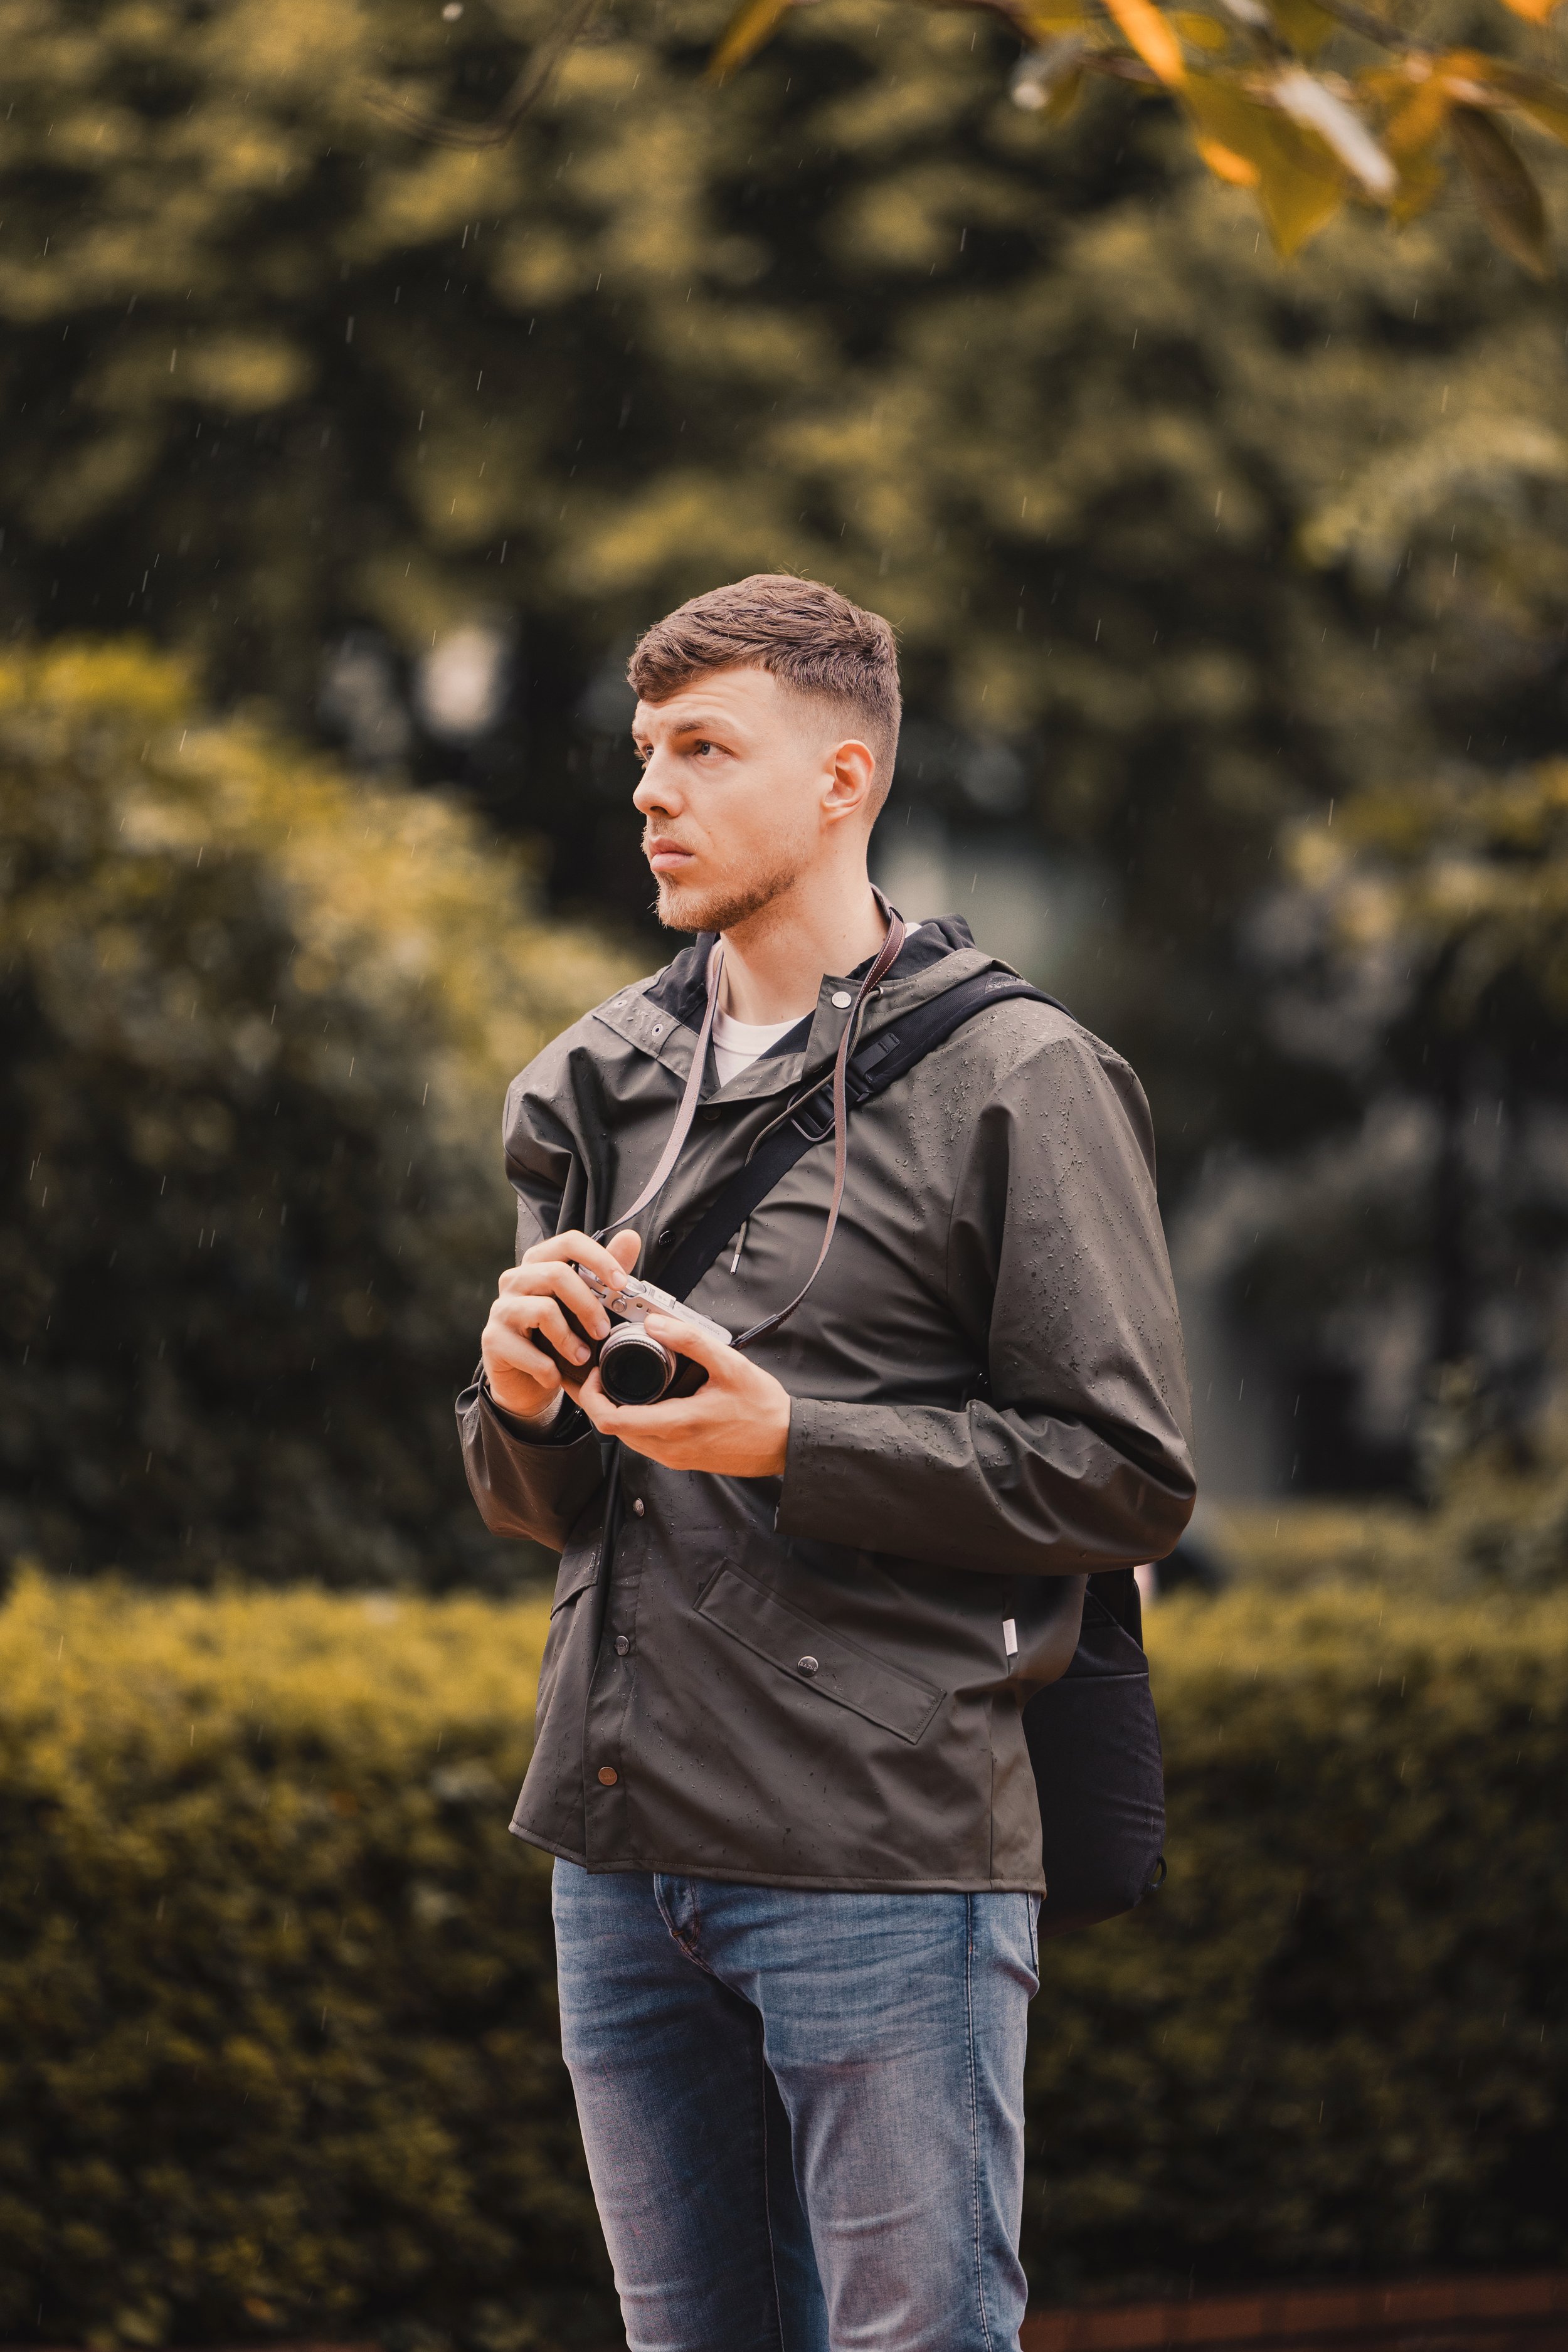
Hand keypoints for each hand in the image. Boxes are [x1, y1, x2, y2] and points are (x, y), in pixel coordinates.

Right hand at [481, 1227, 642, 1418]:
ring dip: (570, 1340)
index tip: (621, 1284)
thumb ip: (603, 1275)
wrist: (525, 1382)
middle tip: (604, 1331)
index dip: (599, 1258)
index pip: (569, 1242)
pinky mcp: (493, 1339)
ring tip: (582, 1358)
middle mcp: (515, 1279)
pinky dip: (549, 1368)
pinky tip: (554, 1376)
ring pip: (544, 1310)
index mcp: (539, 1264)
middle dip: (589, 1305)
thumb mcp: (583, 1307)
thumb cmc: (555, 1338)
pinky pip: (529, 1350)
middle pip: (557, 1274)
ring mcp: (501, 1309)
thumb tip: (630, 1238)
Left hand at [574, 1311, 791, 1477]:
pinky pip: (646, 1444)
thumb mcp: (729, 1364)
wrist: (786, 1442)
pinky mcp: (683, 1460)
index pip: (610, 1420)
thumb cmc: (763, 1408)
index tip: (594, 1372)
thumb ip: (691, 1341)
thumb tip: (655, 1324)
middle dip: (597, 1401)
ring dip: (616, 1413)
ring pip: (627, 1439)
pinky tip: (645, 1402)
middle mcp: (670, 1448)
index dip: (591, 1396)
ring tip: (617, 1383)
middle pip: (612, 1430)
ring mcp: (675, 1458)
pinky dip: (634, 1423)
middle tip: (598, 1373)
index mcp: (676, 1424)